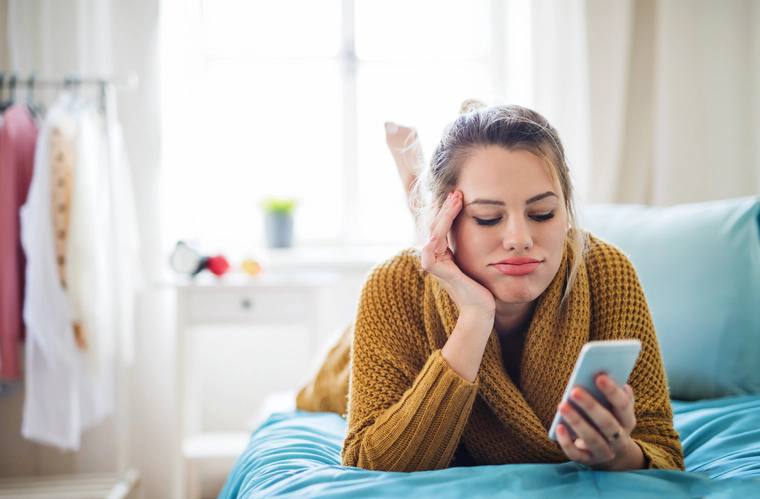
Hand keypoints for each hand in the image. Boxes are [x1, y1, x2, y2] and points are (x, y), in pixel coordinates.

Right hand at [420, 190, 495, 315]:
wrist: (481, 310)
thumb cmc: (482, 286)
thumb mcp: (477, 259)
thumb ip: (472, 245)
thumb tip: (483, 223)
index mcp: (443, 253)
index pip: (442, 225)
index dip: (448, 209)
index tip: (459, 194)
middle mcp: (436, 257)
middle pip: (436, 225)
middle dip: (446, 207)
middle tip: (457, 192)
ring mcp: (436, 265)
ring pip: (434, 233)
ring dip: (444, 215)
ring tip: (455, 200)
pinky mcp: (439, 273)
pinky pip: (430, 252)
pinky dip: (435, 239)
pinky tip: (443, 229)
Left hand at [555, 374, 644, 470]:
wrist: (614, 456)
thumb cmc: (610, 421)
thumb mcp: (616, 410)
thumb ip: (615, 394)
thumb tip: (610, 375)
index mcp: (627, 421)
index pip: (623, 406)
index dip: (612, 391)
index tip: (598, 376)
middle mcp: (619, 439)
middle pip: (607, 423)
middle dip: (590, 406)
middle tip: (574, 390)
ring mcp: (605, 452)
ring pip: (591, 438)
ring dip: (576, 421)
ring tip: (562, 405)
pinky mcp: (588, 461)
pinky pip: (577, 454)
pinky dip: (566, 442)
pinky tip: (558, 427)